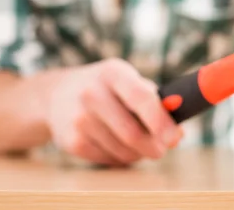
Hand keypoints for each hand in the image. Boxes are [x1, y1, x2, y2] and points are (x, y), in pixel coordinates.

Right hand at [46, 58, 182, 166]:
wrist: (56, 94)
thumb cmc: (106, 88)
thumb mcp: (126, 80)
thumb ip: (154, 101)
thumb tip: (177, 134)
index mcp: (113, 72)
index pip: (141, 97)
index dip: (160, 120)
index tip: (174, 138)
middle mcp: (92, 93)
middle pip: (132, 133)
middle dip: (153, 146)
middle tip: (161, 149)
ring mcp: (78, 118)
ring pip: (123, 151)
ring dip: (138, 154)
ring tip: (137, 145)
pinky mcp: (70, 142)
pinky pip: (108, 160)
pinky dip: (120, 159)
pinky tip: (116, 146)